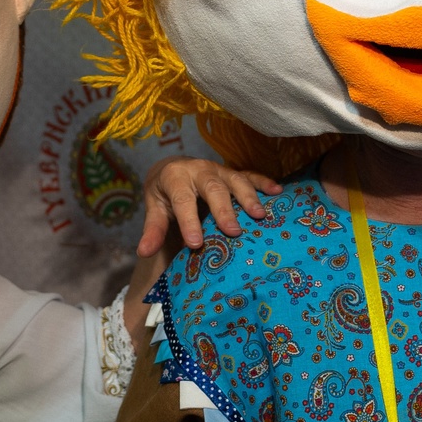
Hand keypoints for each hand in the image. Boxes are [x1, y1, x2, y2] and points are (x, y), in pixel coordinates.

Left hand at [139, 158, 282, 255]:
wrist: (173, 169)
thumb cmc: (165, 194)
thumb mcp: (155, 208)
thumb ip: (153, 229)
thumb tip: (144, 252)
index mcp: (176, 177)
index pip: (182, 200)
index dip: (188, 222)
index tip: (195, 244)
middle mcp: (199, 170)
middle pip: (213, 188)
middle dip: (224, 210)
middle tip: (233, 232)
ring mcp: (219, 170)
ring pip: (235, 180)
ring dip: (248, 197)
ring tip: (259, 216)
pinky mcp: (233, 173)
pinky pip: (250, 175)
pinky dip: (264, 182)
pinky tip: (278, 192)